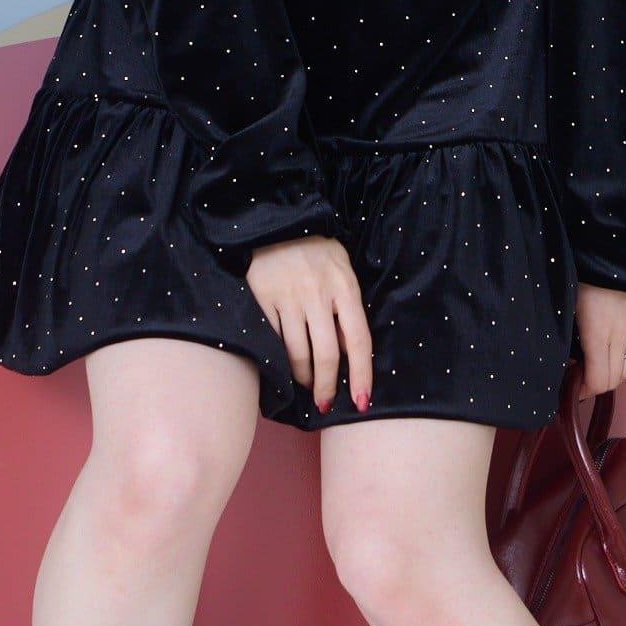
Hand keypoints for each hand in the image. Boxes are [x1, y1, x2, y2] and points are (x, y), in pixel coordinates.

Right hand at [246, 235, 373, 414]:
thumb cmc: (317, 252)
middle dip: (327, 386)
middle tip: (325, 403)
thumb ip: (347, 307)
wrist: (277, 222)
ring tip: (306, 384)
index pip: (358, 339)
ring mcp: (289, 296)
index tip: (361, 402)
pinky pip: (274, 339)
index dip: (362, 374)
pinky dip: (281, 359)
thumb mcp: (343, 270)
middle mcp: (318, 293)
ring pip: (297, 353)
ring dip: (303, 378)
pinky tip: (286, 365)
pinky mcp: (263, 298)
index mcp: (345, 287)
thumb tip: (347, 350)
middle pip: (326, 354)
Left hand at [573, 282, 625, 400]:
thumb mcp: (568, 303)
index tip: (573, 389)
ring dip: (614, 379)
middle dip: (596, 385)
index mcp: (597, 333)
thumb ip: (569, 332)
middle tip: (581, 382)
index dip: (585, 390)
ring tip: (600, 380)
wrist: (611, 247)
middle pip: (613, 378)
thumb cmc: (583, 272)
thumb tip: (565, 353)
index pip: (598, 379)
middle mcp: (620, 336)